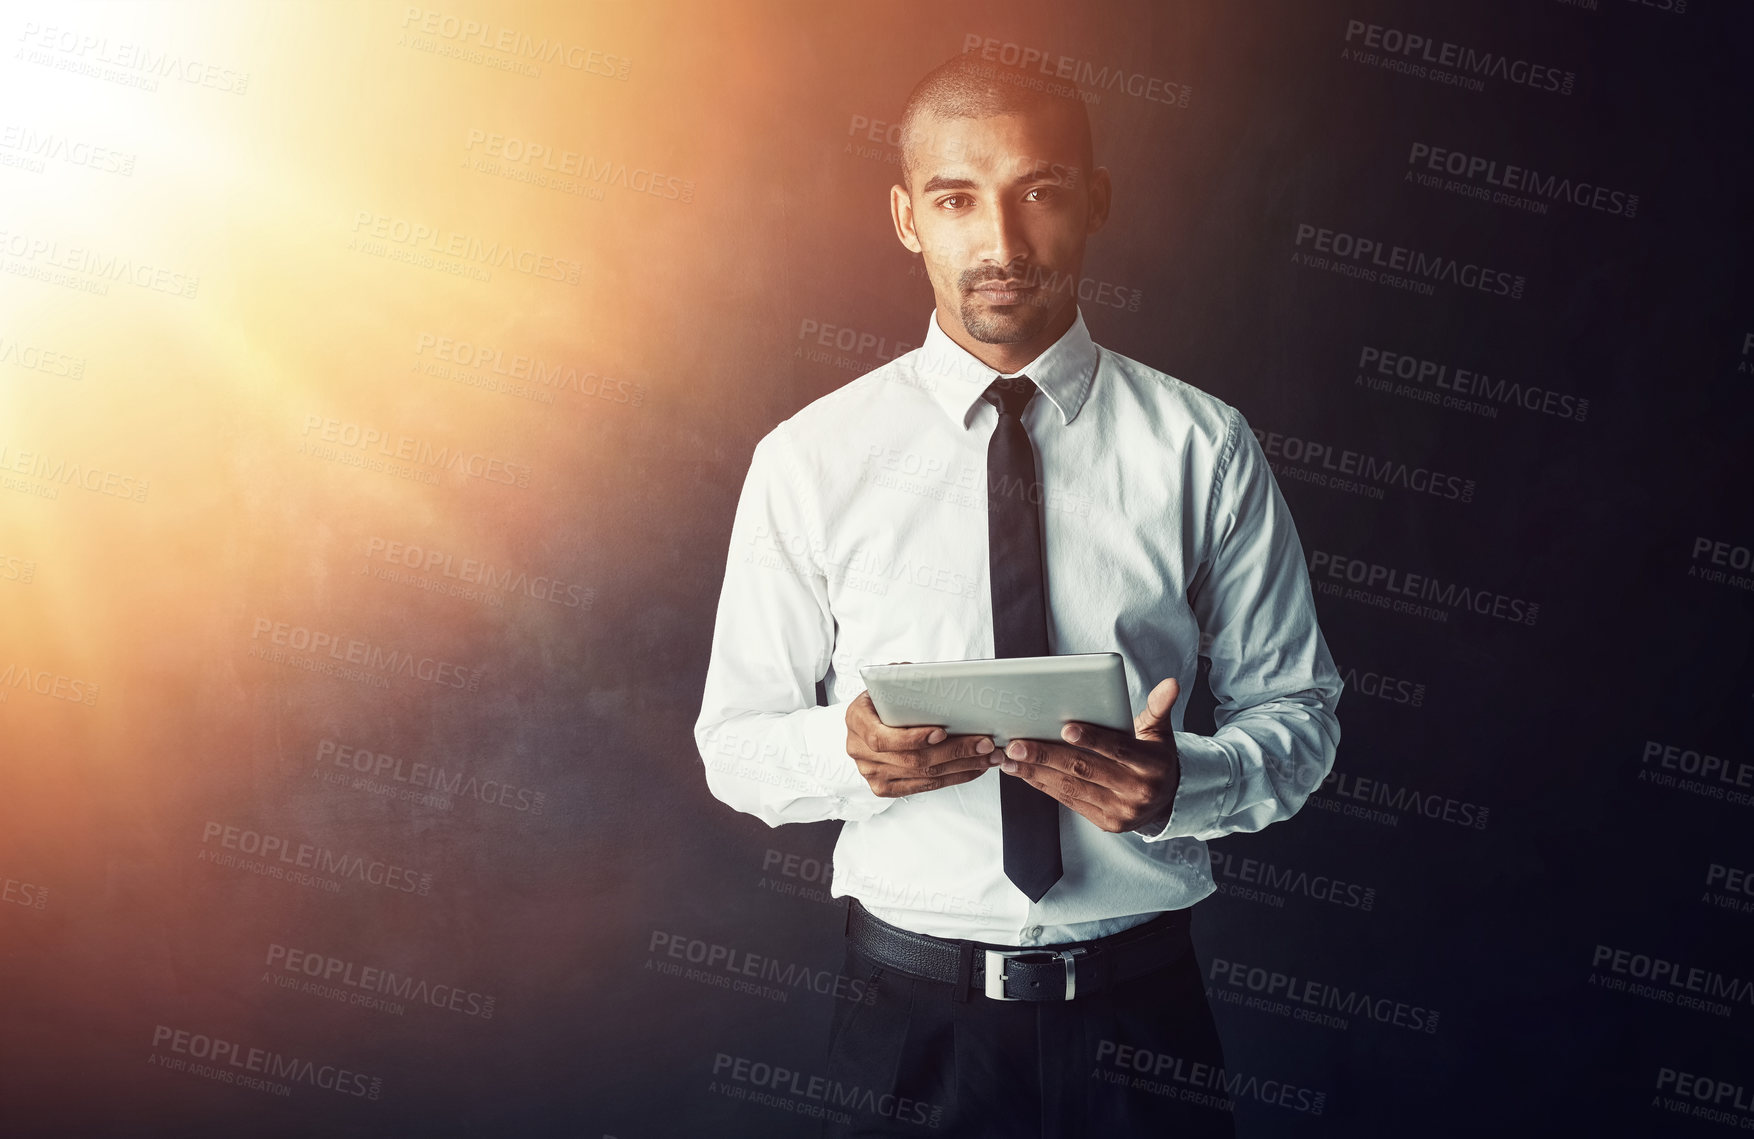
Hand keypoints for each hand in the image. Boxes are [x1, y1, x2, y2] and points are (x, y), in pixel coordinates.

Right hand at [845, 690, 999, 797]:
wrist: (869, 718)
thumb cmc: (884, 697)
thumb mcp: (889, 680)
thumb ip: (904, 677)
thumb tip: (934, 677)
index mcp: (856, 720)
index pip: (882, 738)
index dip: (913, 738)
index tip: (942, 731)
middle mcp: (859, 750)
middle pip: (912, 760)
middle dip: (954, 751)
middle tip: (984, 743)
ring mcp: (871, 773)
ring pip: (923, 775)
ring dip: (962, 766)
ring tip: (987, 756)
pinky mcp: (885, 788)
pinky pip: (924, 787)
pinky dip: (954, 778)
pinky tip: (973, 767)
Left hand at [997, 677, 1181, 833]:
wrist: (1167, 800)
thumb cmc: (1155, 757)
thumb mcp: (1160, 731)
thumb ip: (1159, 706)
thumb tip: (1171, 683)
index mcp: (1152, 765)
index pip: (1118, 749)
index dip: (1093, 739)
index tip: (1065, 727)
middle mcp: (1137, 791)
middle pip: (1086, 770)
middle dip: (1047, 756)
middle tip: (1018, 745)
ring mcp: (1121, 811)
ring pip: (1072, 788)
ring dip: (1037, 773)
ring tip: (1011, 759)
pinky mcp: (1107, 823)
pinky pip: (1071, 802)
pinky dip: (1045, 786)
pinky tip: (1026, 774)